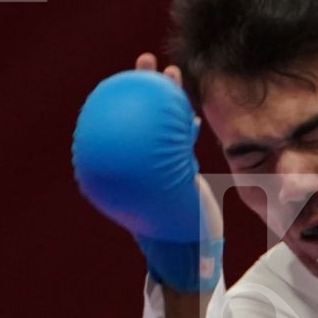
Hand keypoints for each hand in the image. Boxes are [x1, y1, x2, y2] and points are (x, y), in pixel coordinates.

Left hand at [72, 56, 223, 290]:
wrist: (192, 256)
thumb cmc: (181, 239)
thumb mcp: (176, 210)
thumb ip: (177, 187)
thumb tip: (181, 151)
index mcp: (131, 172)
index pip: (125, 124)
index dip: (124, 97)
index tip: (130, 76)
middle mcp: (142, 165)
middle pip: (140, 116)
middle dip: (143, 87)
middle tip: (146, 61)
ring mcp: (159, 168)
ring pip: (160, 124)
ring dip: (166, 98)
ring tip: (170, 72)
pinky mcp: (176, 174)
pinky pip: (177, 142)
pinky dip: (183, 125)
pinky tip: (189, 112)